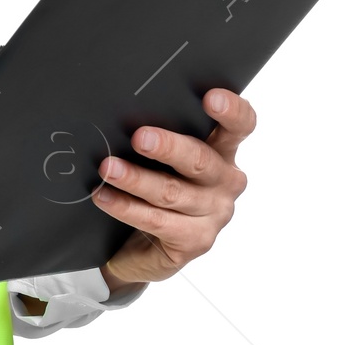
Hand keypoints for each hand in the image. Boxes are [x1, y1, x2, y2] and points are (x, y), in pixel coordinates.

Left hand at [94, 89, 255, 292]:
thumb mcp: (162, 157)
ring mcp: (214, 214)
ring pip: (172, 192)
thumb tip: (123, 110)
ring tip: (108, 169)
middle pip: (201, 159)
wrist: (144, 245)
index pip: (240, 126)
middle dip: (168, 147)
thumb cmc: (154, 185)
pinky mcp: (195, 241)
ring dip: (136, 179)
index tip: (211, 98)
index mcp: (223, 151)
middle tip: (139, 137)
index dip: (231, 110)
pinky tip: (104, 197)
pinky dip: (126, 207)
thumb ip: (160, 135)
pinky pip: (156, 221)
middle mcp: (226, 181)